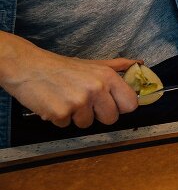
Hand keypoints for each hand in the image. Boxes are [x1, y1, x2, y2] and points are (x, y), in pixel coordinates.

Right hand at [0, 35, 139, 127]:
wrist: (28, 67)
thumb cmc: (62, 67)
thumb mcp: (93, 64)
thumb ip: (117, 66)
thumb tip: (138, 63)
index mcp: (107, 77)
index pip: (131, 104)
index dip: (121, 107)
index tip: (112, 104)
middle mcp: (96, 89)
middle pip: (111, 119)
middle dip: (98, 114)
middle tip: (85, 102)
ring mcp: (78, 102)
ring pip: (87, 124)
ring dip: (76, 116)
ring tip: (66, 99)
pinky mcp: (60, 113)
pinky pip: (66, 126)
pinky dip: (59, 118)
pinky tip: (54, 103)